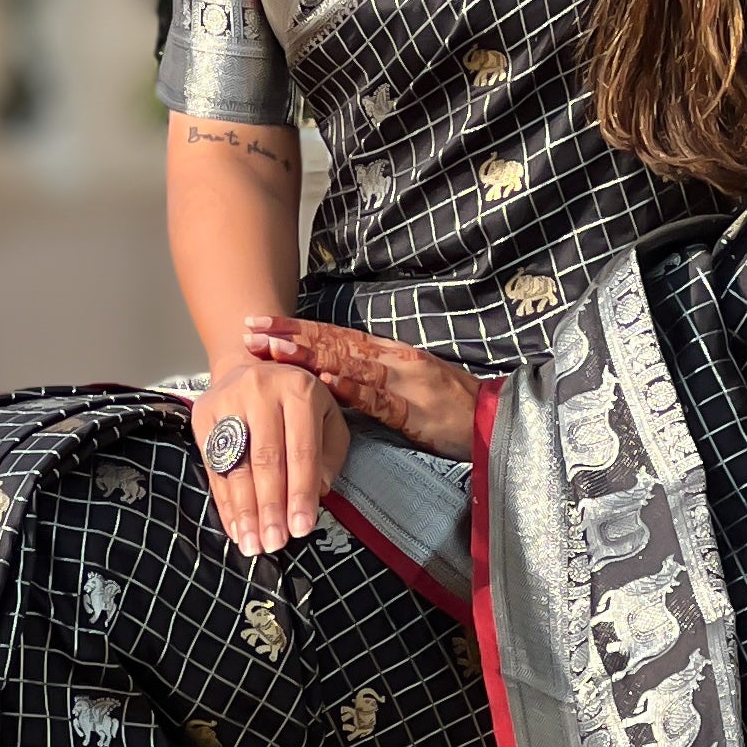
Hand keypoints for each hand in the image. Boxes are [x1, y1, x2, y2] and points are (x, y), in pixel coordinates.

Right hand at [193, 356, 346, 554]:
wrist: (249, 365)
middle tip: (274, 544)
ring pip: (236, 466)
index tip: (301, 529)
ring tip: (252, 544)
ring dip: (244, 512)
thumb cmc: (296, 401)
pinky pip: (214, 467)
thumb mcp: (327, 416)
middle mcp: (262, 391)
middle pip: (265, 460)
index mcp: (300, 391)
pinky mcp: (203, 414)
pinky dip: (225, 502)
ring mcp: (228, 401)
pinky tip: (235, 527)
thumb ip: (329, 453)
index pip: (301, 450)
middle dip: (270, 508)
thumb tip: (317, 493)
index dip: (301, 493)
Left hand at [244, 315, 481, 460]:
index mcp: (391, 354)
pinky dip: (351, 389)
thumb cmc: (451, 408)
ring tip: (275, 350)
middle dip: (292, 337)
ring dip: (310, 356)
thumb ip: (372, 381)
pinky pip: (378, 399)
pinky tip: (324, 383)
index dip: (299, 330)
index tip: (263, 325)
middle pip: (335, 343)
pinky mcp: (415, 410)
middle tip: (252, 330)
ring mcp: (405, 382)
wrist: (495, 421)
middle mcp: (394, 360)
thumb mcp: (408, 386)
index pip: (337, 336)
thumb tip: (331, 379)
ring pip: (349, 365)